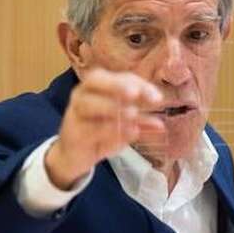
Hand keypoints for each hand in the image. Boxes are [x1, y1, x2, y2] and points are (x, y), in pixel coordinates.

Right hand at [45, 69, 163, 189]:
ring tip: (133, 114)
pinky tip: (127, 133)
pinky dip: (110, 130)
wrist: (74, 155)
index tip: (157, 98)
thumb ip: (141, 122)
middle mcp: (83, 94)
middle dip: (117, 85)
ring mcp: (75, 112)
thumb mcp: (124, 125)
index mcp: (99, 86)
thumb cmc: (100, 132)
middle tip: (135, 94)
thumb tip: (160, 125)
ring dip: (112, 107)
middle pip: (96, 80)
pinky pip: (90, 129)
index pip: (120, 77)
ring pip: (90, 104)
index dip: (139, 84)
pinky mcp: (73, 133)